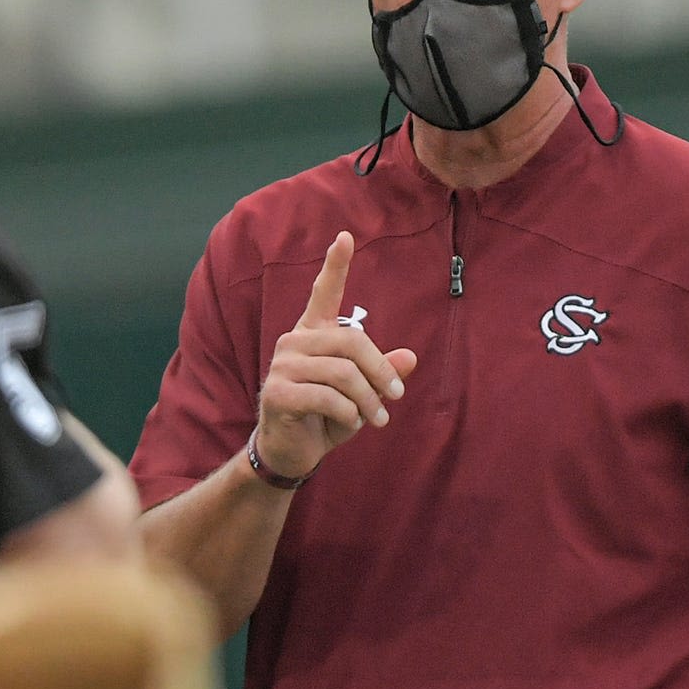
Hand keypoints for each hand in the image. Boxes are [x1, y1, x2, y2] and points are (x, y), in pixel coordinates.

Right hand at [254, 231, 418, 477]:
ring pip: (343, 373)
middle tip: (396, 397)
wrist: (292, 451)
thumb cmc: (326, 417)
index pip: (323, 293)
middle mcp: (294, 342)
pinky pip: (328, 397)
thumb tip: (411, 357)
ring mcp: (283, 366)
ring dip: (368, 400)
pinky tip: (351, 423)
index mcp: (313, 334)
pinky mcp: (278, 392)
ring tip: (377, 419)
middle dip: (380, 371)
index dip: (335, 265)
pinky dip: (349, 414)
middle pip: (351, 341)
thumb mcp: (361, 394)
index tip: (345, 237)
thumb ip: (382, 373)